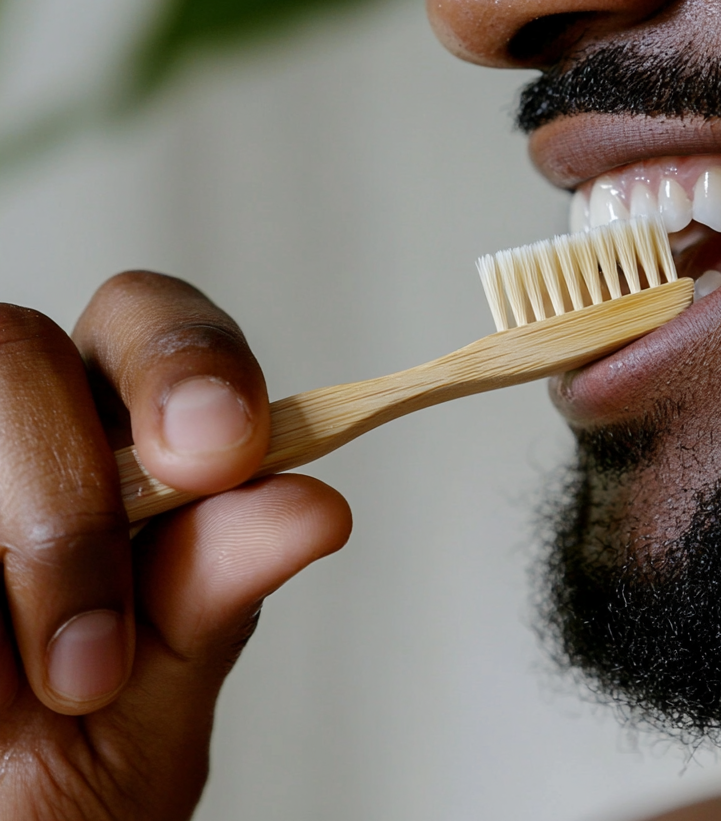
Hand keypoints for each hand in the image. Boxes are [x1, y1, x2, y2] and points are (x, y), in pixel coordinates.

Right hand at [0, 271, 350, 819]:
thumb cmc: (71, 786)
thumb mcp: (152, 708)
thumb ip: (214, 598)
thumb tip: (314, 507)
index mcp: (122, 449)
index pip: (151, 322)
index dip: (186, 361)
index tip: (221, 454)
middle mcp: (23, 440)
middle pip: (20, 351)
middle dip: (68, 495)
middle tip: (97, 654)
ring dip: (23, 548)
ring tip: (50, 691)